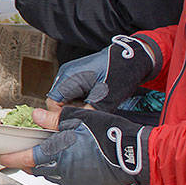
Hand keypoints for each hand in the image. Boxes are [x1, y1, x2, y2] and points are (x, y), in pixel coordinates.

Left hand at [0, 106, 151, 184]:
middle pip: (37, 169)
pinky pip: (68, 179)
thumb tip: (38, 117)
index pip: (25, 158)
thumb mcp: (80, 118)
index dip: (10, 157)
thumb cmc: (110, 136)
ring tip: (48, 154)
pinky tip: (70, 161)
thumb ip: (54, 119)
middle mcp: (63, 171)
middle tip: (22, 154)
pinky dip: (63, 170)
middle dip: (27, 162)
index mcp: (57, 154)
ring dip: (46, 166)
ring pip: (52, 175)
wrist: (136, 155)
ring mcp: (76, 181)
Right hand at [45, 35, 161, 110]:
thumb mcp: (105, 101)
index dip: (62, 115)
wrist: (133, 60)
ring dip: (76, 104)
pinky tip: (94, 98)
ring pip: (65, 96)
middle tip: (89, 113)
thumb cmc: (120, 76)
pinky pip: (72, 89)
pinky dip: (80, 97)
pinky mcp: (78, 72)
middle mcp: (66, 73)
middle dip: (71, 109)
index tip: (78, 120)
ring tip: (94, 105)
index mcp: (70, 78)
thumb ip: (86, 114)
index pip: (52, 103)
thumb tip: (75, 125)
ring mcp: (71, 71)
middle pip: (58, 100)